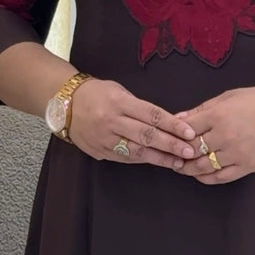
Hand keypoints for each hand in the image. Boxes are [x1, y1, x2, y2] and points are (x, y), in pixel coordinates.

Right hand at [67, 78, 197, 167]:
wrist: (65, 103)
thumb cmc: (97, 94)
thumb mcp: (119, 91)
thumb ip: (141, 108)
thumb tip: (168, 124)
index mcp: (119, 102)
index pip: (152, 115)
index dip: (172, 125)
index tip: (190, 133)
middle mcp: (111, 121)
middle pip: (146, 135)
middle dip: (171, 145)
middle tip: (190, 152)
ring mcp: (104, 138)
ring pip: (136, 151)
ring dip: (160, 158)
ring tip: (178, 162)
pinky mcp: (99, 151)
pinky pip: (125, 157)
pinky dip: (143, 160)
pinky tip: (158, 162)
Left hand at [173, 84, 254, 183]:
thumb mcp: (229, 97)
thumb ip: (203, 109)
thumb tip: (179, 118)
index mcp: (219, 115)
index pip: (187, 129)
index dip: (174, 135)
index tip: (168, 138)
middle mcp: (225, 135)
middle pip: (191, 150)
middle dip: (178, 154)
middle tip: (170, 156)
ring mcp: (236, 153)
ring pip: (203, 167)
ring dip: (188, 168)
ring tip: (181, 167)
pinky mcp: (247, 166)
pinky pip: (220, 177)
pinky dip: (206, 178)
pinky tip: (200, 175)